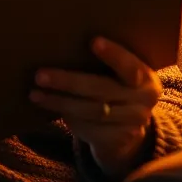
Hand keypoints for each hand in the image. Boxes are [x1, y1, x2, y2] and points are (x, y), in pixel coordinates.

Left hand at [31, 37, 162, 178]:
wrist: (127, 134)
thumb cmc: (115, 91)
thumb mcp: (121, 78)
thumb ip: (107, 65)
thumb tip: (64, 43)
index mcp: (147, 79)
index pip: (130, 65)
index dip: (113, 54)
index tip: (93, 41)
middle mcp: (144, 101)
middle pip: (102, 89)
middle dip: (68, 82)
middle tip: (40, 75)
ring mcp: (133, 123)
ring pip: (90, 110)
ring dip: (59, 102)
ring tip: (35, 93)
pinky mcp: (117, 140)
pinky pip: (88, 128)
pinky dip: (67, 117)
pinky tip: (49, 108)